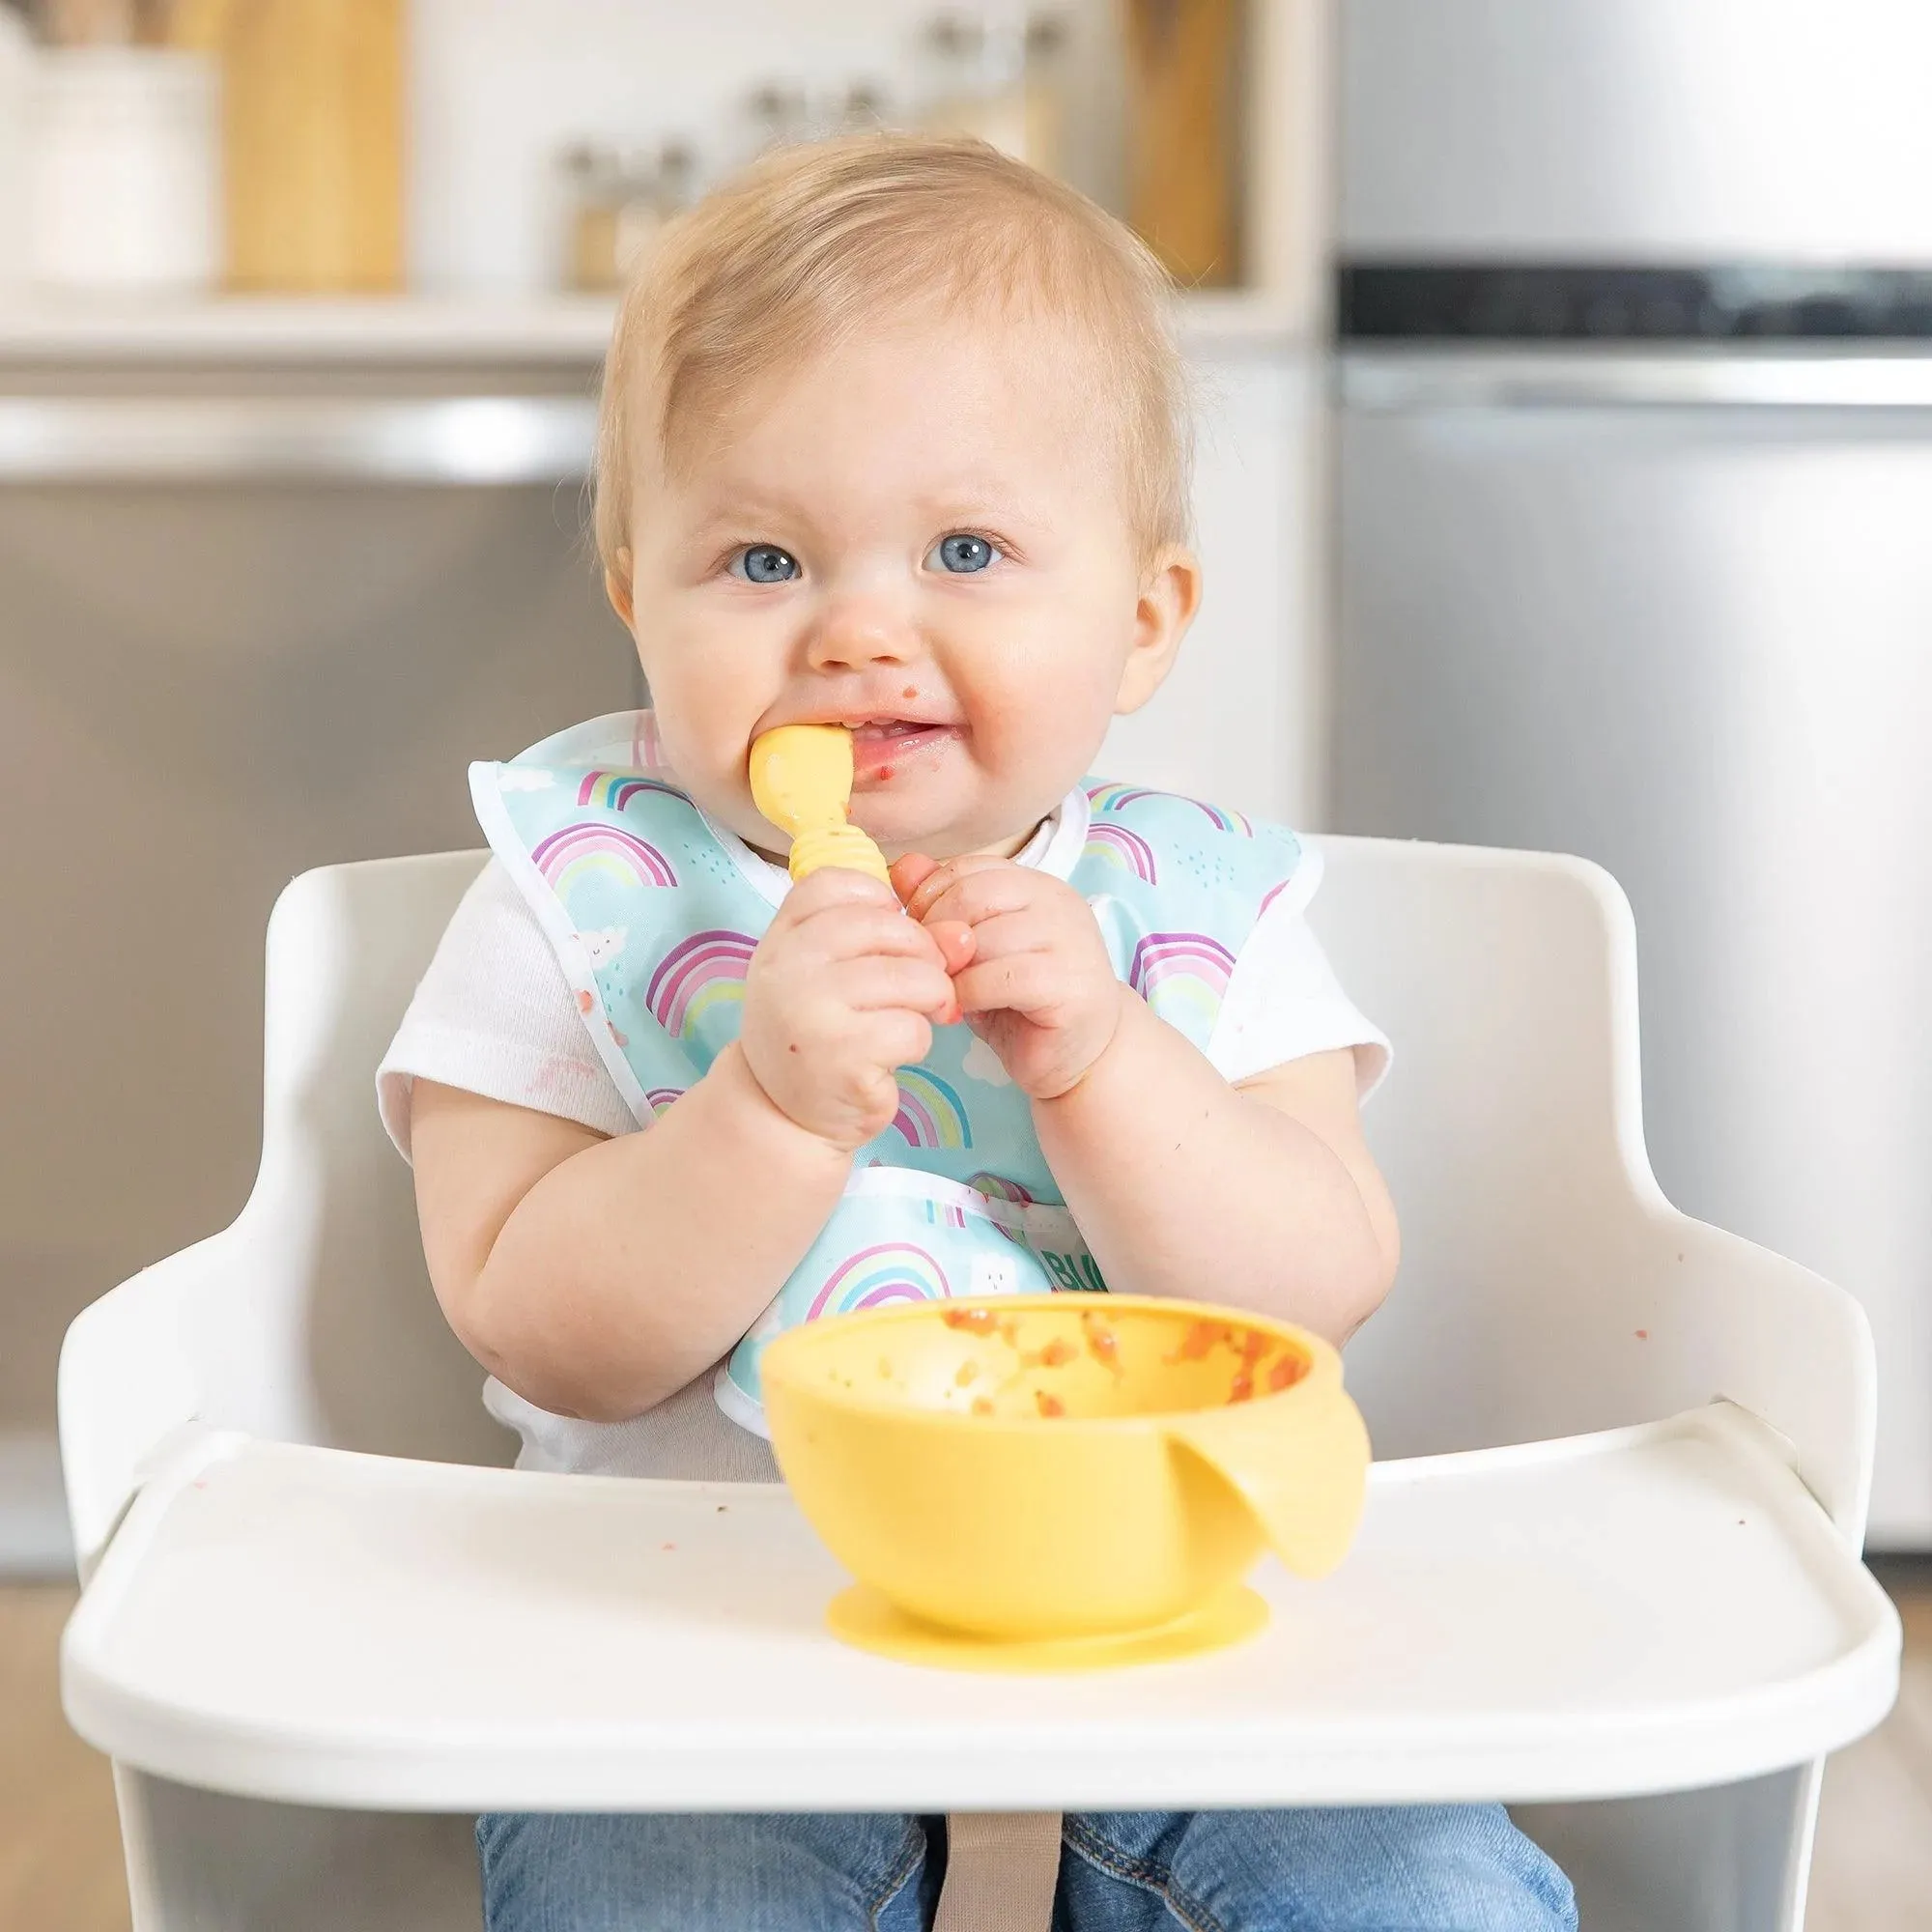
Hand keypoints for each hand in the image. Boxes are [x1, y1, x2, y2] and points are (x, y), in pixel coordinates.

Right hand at [738, 868, 967, 1150]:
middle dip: (923, 955)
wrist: (782, 1111)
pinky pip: (913, 1030)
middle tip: (920, 986)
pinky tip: (891, 1054)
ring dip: (928, 1001)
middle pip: (889, 927)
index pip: (839, 884)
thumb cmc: (817, 1029)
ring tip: (908, 1019)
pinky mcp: (842, 1059)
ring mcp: (811, 1012)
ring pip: (914, 978)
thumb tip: (963, 935)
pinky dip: (916, 1042)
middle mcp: (788, 967)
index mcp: (782, 936)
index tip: (886, 938)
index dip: (881, 903)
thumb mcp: (832, 971)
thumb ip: (887, 937)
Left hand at [894, 854, 1125, 1100]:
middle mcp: (1058, 902)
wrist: (1083, 1056)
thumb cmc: (1021, 1004)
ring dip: (950, 969)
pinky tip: (962, 1009)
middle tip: (928, 970)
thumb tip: (902, 868)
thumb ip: (942, 908)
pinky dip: (968, 993)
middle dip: (936, 933)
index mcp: (1036, 885)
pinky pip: (999, 977)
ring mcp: (1069, 940)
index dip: (929, 901)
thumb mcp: (973, 952)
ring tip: (943, 992)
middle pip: (972, 895)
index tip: (920, 940)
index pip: (967, 868)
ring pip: (983, 936)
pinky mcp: (1068, 984)